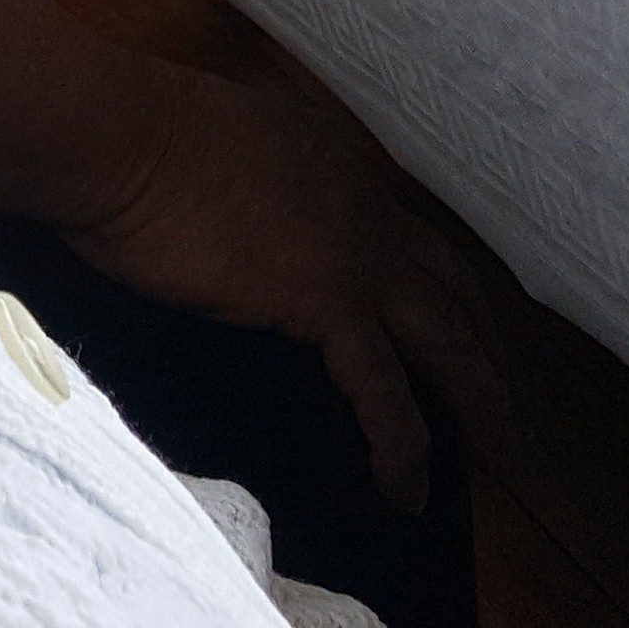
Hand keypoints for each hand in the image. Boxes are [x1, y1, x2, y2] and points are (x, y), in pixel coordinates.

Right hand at [23, 53, 510, 509]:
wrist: (120, 135)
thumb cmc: (135, 136)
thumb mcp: (218, 150)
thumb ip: (250, 186)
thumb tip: (237, 221)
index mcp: (338, 169)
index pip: (413, 236)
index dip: (446, 286)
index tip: (465, 324)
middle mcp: (365, 208)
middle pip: (454, 288)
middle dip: (486, 345)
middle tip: (508, 397)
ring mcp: (353, 254)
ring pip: (446, 340)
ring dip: (478, 398)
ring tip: (498, 448)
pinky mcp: (325, 301)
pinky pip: (385, 392)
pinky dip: (401, 447)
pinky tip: (406, 492)